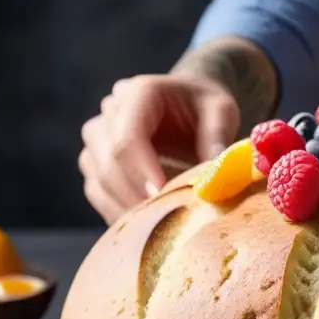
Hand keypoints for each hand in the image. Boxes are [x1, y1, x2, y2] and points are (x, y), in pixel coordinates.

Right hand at [79, 74, 238, 223]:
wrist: (189, 103)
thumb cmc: (205, 106)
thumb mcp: (221, 110)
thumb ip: (217, 136)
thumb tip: (214, 175)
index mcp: (139, 93)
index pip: (128, 137)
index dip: (142, 171)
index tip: (163, 195)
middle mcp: (110, 111)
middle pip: (108, 162)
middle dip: (135, 195)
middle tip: (166, 219)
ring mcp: (98, 137)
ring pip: (99, 179)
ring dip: (125, 207)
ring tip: (158, 225)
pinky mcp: (96, 161)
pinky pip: (97, 192)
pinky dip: (117, 212)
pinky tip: (144, 225)